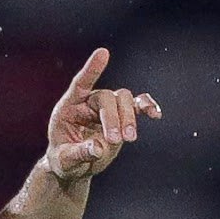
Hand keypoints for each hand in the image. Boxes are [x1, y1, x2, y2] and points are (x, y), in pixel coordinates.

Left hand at [45, 47, 161, 180]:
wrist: (75, 165)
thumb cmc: (64, 160)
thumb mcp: (65, 160)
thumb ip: (80, 153)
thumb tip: (100, 148)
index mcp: (69, 107)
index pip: (80, 83)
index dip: (92, 69)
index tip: (103, 53)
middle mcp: (88, 102)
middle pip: (106, 98)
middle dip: (113, 118)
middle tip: (116, 140)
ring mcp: (106, 108)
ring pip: (123, 99)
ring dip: (129, 117)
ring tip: (129, 138)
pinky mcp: (121, 117)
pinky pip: (137, 105)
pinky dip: (147, 107)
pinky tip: (155, 114)